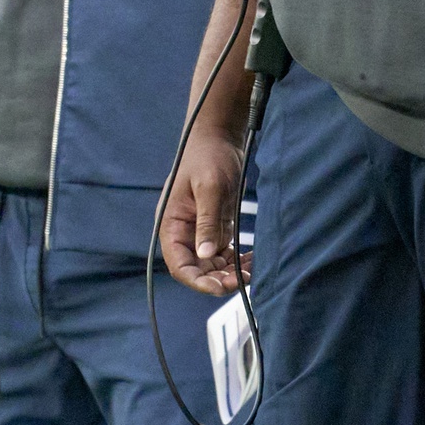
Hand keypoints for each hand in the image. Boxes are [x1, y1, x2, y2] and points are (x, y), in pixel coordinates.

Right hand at [159, 131, 248, 295]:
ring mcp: (200, 230)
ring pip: (212, 264)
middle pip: (197, 268)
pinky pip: (224, 251)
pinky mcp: (215, 225)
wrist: (219, 136)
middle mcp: (184, 232)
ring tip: (251, 272)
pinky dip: (237, 260)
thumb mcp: (210, 188)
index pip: (179, 265)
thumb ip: (207, 221)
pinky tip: (252, 261)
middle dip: (217, 279)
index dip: (197, 281)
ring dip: (230, 272)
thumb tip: (205, 255)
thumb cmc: (209, 156)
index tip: (219, 288)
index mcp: (172, 225)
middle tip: (242, 280)